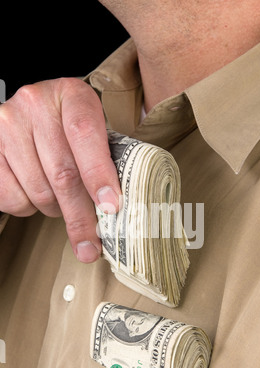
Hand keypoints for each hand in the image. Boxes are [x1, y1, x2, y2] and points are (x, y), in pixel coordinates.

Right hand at [0, 78, 120, 262]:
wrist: (32, 111)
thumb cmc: (69, 129)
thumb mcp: (92, 130)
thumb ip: (105, 160)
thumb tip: (113, 212)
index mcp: (71, 95)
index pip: (85, 134)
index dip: (99, 174)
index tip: (110, 207)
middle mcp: (35, 103)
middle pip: (62, 173)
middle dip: (81, 216)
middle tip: (92, 245)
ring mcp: (7, 125)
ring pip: (38, 191)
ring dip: (55, 210)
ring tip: (62, 202)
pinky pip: (12, 198)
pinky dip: (29, 208)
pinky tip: (37, 194)